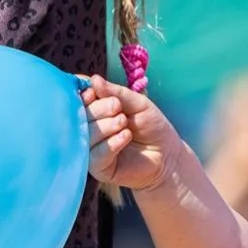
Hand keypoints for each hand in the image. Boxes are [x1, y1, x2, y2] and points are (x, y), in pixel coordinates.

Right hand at [84, 73, 185, 191]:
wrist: (168, 154)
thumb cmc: (152, 127)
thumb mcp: (138, 104)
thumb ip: (116, 93)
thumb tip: (93, 79)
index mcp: (96, 112)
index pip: (80, 101)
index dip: (84, 95)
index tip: (94, 93)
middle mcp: (89, 130)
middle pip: (80, 117)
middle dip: (99, 109)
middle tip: (118, 108)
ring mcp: (92, 149)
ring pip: (86, 135)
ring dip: (106, 126)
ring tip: (124, 122)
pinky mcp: (99, 168)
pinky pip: (96, 155)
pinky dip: (110, 144)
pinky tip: (125, 136)